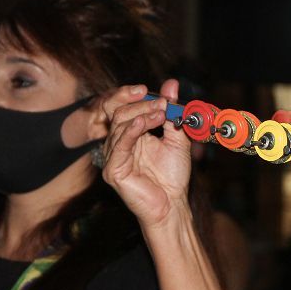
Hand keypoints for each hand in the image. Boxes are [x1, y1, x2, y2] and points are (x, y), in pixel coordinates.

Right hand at [101, 79, 192, 228]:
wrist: (172, 205)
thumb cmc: (172, 176)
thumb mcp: (176, 138)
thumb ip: (172, 113)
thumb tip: (172, 84)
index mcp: (131, 136)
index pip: (126, 108)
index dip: (137, 97)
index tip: (156, 92)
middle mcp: (119, 145)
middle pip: (121, 114)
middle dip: (142, 105)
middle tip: (162, 103)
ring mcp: (114, 157)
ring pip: (120, 126)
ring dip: (142, 115)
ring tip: (160, 113)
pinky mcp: (114, 171)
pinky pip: (119, 146)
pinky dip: (131, 131)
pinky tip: (143, 123)